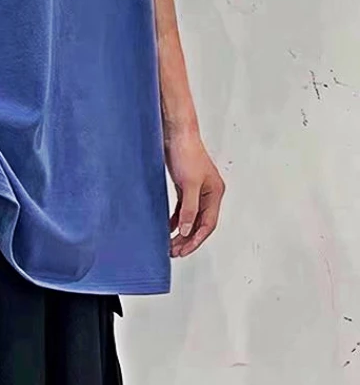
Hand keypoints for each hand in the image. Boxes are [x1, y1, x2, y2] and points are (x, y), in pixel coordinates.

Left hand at [165, 131, 224, 257]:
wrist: (175, 133)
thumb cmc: (186, 152)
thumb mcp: (189, 184)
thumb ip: (189, 208)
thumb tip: (187, 230)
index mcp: (215, 193)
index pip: (208, 224)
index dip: (196, 239)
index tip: (184, 251)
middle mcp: (209, 193)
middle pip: (200, 223)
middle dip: (188, 239)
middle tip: (174, 252)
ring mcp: (196, 189)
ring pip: (191, 217)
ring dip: (182, 231)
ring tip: (170, 244)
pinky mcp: (185, 185)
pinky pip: (182, 208)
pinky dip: (176, 218)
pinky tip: (168, 227)